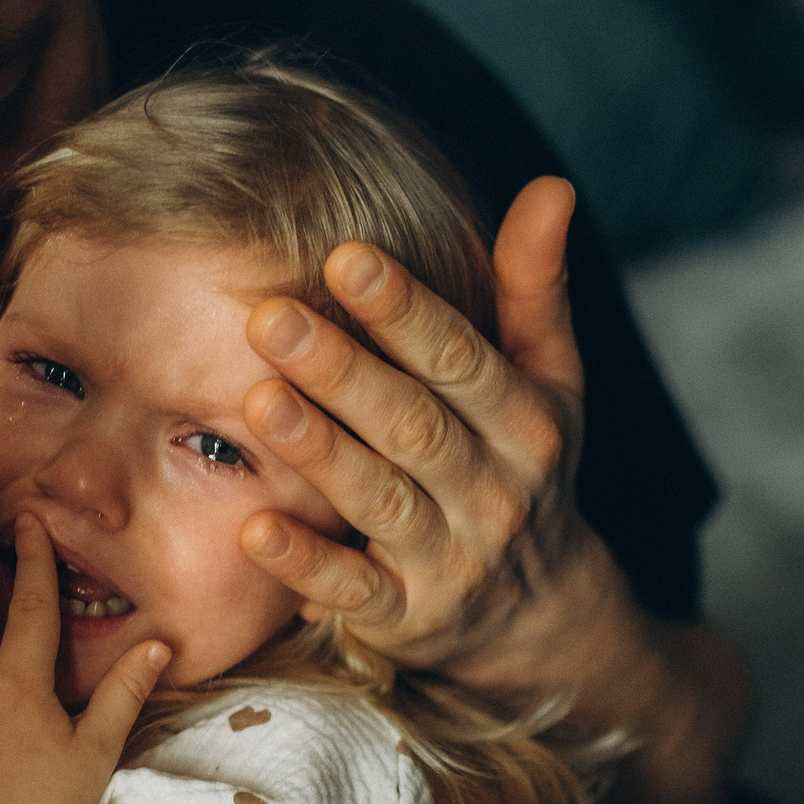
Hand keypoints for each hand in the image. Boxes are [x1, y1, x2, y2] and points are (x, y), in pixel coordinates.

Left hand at [237, 177, 607, 704]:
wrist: (542, 618)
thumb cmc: (524, 469)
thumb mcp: (548, 383)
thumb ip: (535, 288)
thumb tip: (550, 185)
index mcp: (526, 423)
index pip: (463, 359)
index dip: (407, 309)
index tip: (347, 255)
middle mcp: (494, 491)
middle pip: (414, 425)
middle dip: (343, 370)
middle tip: (270, 316)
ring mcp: (450, 560)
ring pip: (380, 500)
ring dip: (321, 453)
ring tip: (259, 401)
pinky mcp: (406, 618)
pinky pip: (352, 591)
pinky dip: (305, 564)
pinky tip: (253, 526)